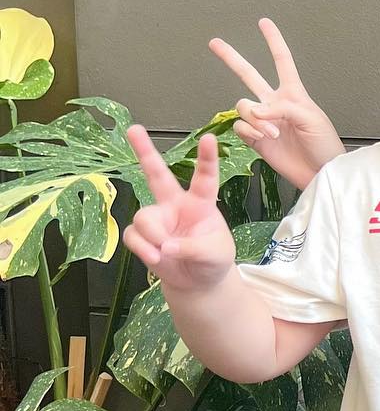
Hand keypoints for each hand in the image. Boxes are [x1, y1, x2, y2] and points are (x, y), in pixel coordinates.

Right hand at [123, 126, 235, 291]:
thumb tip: (166, 246)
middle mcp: (175, 205)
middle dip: (144, 152)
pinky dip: (143, 248)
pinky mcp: (142, 235)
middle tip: (133, 128)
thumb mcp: (215, 254)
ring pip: (144, 217)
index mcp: (201, 203)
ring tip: (164, 252)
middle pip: (157, 174)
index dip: (206, 159)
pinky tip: (156, 258)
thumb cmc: (213, 260)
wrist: (198, 281)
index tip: (209, 139)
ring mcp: (157, 218)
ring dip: (152, 236)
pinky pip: (133, 235)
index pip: (205, 178)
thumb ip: (193, 247)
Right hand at [209, 18, 344, 188]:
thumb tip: (258, 110)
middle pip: (249, 74)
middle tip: (215, 43)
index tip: (264, 23)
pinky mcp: (255, 138)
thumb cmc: (325, 146)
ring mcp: (263, 121)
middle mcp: (275, 104)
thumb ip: (284, 108)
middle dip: (231, 58)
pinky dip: (249, 130)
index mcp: (293, 94)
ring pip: (242, 105)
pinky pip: (240, 126)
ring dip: (255, 117)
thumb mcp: (311, 119)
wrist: (320, 173)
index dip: (273, 41)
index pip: (282, 61)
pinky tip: (263, 137)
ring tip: (273, 132)